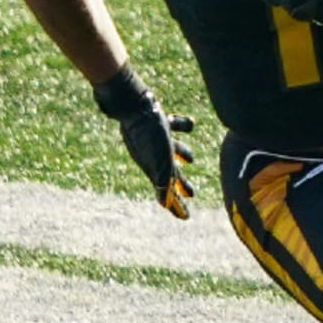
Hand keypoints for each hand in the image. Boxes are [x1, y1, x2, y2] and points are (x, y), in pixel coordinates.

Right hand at [92, 64, 194, 219]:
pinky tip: (191, 125)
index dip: (176, 206)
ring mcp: (154, 138)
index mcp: (153, 167)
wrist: (131, 104)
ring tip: (191, 160)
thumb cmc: (147, 133)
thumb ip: (162, 180)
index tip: (185, 218)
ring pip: (171, 151)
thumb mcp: (159, 159)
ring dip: (182, 155)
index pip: (166, 192)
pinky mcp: (157, 121)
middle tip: (191, 194)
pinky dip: (181, 127)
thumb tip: (166, 204)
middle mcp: (153, 154)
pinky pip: (172, 126)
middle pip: (170, 174)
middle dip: (181, 184)